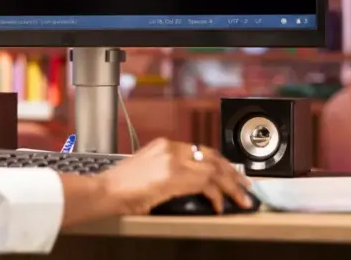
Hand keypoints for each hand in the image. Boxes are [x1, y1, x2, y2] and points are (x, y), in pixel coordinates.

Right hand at [97, 138, 252, 214]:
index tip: (230, 173)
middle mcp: (171, 148)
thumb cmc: (120, 186)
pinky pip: (206, 184)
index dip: (219, 163)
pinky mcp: (174, 176)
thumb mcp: (148, 170)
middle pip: (212, 157)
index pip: (200, 150)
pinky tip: (219, 206)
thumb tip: (190, 184)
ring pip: (214, 169)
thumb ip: (168, 170)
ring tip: (242, 198)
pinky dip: (216, 196)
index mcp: (164, 144)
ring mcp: (173, 161)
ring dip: (231, 185)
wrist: (105, 191)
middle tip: (245, 185)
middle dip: (232, 172)